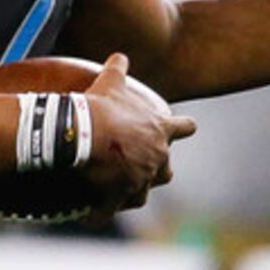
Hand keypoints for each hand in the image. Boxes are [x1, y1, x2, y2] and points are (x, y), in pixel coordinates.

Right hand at [79, 52, 197, 214]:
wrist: (83, 136)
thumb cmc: (101, 108)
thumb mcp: (110, 82)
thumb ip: (118, 69)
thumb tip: (119, 55)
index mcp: (160, 132)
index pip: (185, 128)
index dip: (184, 128)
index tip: (186, 128)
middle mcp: (157, 160)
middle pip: (167, 171)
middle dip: (157, 169)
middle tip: (141, 164)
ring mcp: (140, 181)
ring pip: (143, 192)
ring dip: (133, 191)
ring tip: (117, 191)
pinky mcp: (120, 198)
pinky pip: (110, 209)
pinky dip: (102, 211)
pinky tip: (91, 213)